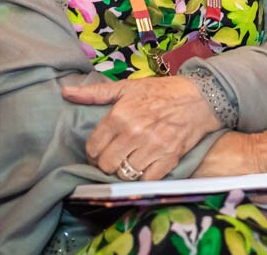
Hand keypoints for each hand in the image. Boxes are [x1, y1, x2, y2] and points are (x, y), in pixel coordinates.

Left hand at [62, 75, 220, 180]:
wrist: (200, 97)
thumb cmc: (162, 91)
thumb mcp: (128, 87)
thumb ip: (95, 93)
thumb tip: (66, 92)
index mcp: (120, 115)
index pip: (94, 147)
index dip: (93, 152)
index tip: (100, 151)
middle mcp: (134, 133)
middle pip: (107, 164)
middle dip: (108, 163)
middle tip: (115, 157)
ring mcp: (152, 147)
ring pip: (125, 174)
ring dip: (125, 170)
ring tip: (130, 160)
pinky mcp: (169, 158)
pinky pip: (147, 180)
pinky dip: (144, 176)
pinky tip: (146, 165)